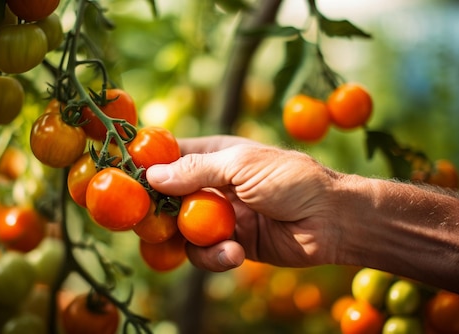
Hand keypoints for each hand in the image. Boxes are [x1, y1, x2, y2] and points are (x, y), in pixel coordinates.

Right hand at [146, 135, 345, 271]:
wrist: (332, 220)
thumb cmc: (291, 180)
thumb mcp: (241, 166)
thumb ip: (195, 171)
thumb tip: (151, 176)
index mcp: (214, 156)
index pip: (170, 158)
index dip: (147, 167)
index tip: (125, 179)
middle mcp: (211, 186)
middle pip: (167, 199)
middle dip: (158, 212)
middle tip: (148, 222)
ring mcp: (220, 217)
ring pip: (181, 232)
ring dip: (192, 239)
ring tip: (215, 240)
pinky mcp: (231, 244)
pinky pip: (205, 254)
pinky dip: (214, 256)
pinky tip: (235, 252)